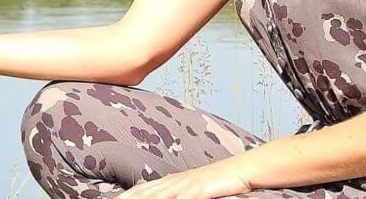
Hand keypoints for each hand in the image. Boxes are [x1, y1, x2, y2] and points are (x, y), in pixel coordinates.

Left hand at [116, 163, 251, 198]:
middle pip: (144, 192)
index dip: (125, 196)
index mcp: (169, 181)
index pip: (140, 190)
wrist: (240, 169)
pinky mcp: (199, 190)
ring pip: (158, 196)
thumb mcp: (191, 189)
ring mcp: (186, 185)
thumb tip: (157, 197)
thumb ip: (174, 194)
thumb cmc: (215, 183)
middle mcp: (173, 182)